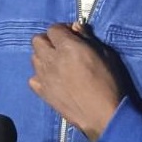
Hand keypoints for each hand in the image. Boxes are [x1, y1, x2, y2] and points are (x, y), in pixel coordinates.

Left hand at [29, 22, 126, 141]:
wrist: (103, 115)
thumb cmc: (108, 83)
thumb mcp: (105, 54)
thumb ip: (88, 38)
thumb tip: (76, 26)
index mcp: (68, 47)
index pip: (53, 28)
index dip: (62, 29)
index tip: (72, 35)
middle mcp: (51, 60)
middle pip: (37, 40)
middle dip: (48, 40)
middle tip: (62, 47)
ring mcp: (44, 77)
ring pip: (34, 58)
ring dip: (43, 56)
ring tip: (57, 63)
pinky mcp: (42, 93)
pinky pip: (33, 79)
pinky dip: (40, 76)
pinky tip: (52, 80)